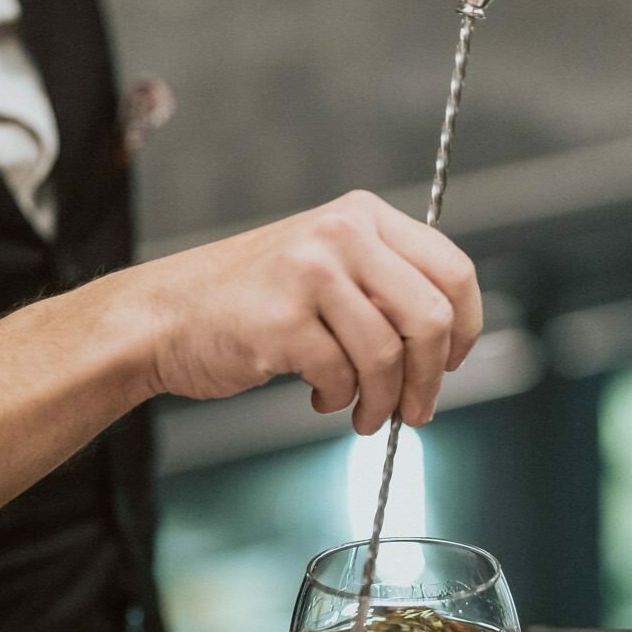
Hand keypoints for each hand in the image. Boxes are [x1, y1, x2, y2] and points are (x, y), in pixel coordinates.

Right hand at [123, 190, 481, 433]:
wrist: (164, 316)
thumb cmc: (249, 301)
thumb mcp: (325, 267)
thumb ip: (384, 286)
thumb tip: (447, 344)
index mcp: (364, 217)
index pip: (453, 271)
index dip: (467, 329)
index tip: (453, 364)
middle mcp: (342, 234)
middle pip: (432, 317)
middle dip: (431, 378)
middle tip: (417, 410)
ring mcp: (310, 274)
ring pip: (388, 355)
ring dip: (383, 401)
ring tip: (363, 414)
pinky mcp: (283, 320)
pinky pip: (341, 376)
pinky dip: (338, 400)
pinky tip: (320, 398)